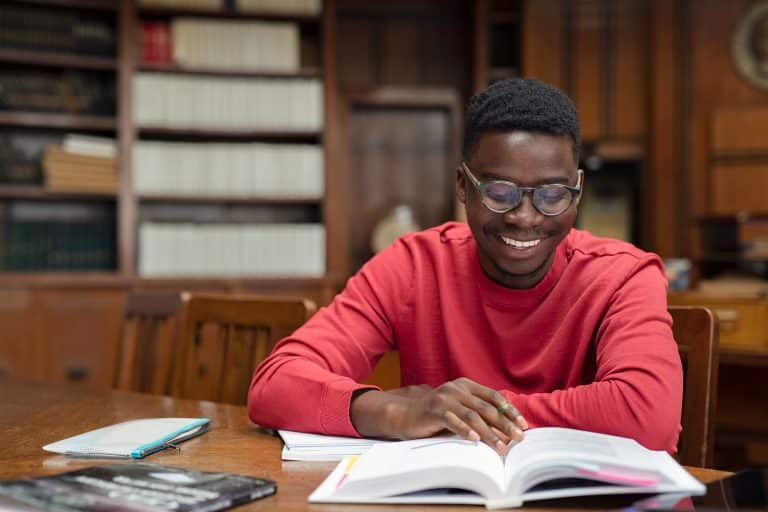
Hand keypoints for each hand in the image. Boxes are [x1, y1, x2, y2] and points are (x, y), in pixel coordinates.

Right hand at [350, 378, 526, 454]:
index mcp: (466, 385)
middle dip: (505, 424)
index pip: (494, 397)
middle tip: (518, 438)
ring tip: (501, 447)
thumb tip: (506, 429)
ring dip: (490, 433)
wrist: (406, 415)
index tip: (523, 425)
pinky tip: (475, 440)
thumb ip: (478, 413)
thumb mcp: (459, 408)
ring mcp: (445, 399)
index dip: (510, 411)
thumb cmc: (437, 414)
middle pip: (487, 408)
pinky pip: (453, 421)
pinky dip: (465, 431)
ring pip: (473, 416)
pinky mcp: (434, 411)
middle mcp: (456, 389)